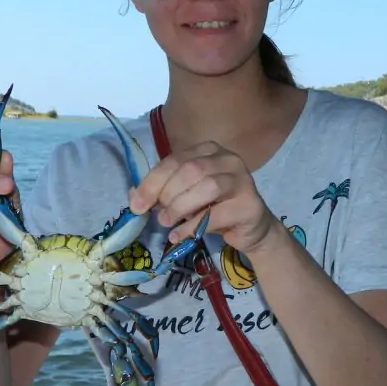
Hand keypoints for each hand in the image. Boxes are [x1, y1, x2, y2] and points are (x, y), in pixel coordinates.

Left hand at [128, 141, 281, 255]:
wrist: (252, 228)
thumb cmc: (215, 208)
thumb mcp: (185, 196)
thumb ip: (162, 192)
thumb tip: (135, 198)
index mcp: (208, 151)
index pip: (175, 160)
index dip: (153, 182)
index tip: (137, 205)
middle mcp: (228, 159)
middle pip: (190, 170)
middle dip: (167, 194)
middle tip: (158, 216)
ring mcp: (242, 180)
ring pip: (207, 187)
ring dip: (180, 207)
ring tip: (167, 223)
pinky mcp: (249, 205)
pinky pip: (216, 214)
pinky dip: (192, 226)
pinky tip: (179, 235)